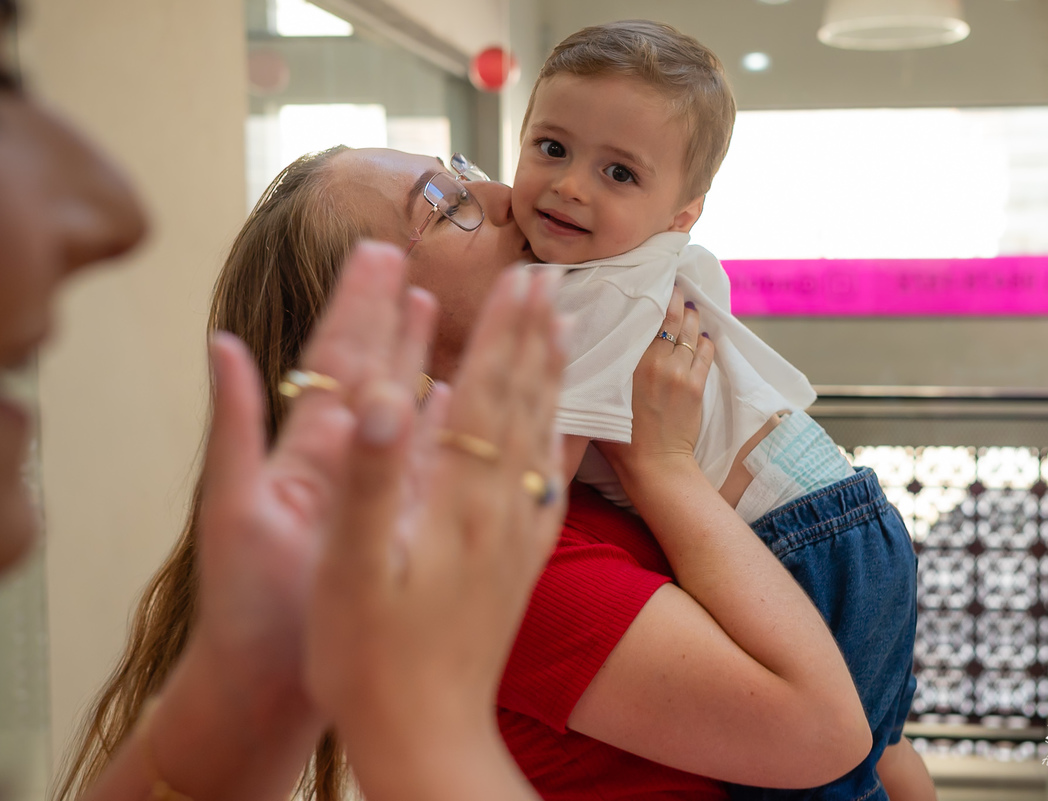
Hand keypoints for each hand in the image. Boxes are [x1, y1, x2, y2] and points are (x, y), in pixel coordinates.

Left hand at [185, 241, 424, 728]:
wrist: (267, 684)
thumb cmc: (244, 606)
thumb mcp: (232, 510)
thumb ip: (233, 425)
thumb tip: (221, 340)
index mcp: (301, 449)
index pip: (335, 358)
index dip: (358, 305)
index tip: (380, 254)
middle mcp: (337, 459)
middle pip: (370, 371)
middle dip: (389, 314)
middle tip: (410, 259)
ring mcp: (367, 489)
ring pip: (399, 410)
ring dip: (416, 358)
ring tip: (432, 309)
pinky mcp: (392, 522)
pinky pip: (422, 461)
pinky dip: (438, 426)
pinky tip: (455, 399)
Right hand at [305, 265, 566, 749]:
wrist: (427, 736)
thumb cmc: (371, 658)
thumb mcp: (354, 568)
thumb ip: (374, 479)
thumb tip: (387, 396)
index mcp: (461, 500)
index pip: (490, 393)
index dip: (504, 332)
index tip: (522, 276)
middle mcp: (504, 509)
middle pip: (527, 403)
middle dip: (536, 337)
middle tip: (551, 281)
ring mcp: (521, 536)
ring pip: (546, 435)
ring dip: (554, 377)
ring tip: (564, 333)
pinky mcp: (524, 562)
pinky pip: (553, 481)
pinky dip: (562, 438)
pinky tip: (568, 428)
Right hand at [597, 287, 714, 477]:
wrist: (654, 464)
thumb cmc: (620, 438)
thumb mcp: (599, 399)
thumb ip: (598, 370)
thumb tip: (583, 348)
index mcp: (628, 363)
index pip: (645, 317)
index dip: (652, 296)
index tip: (652, 283)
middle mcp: (655, 361)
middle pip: (672, 317)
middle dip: (675, 298)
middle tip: (674, 286)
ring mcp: (679, 372)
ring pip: (691, 331)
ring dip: (692, 316)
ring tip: (689, 306)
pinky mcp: (696, 385)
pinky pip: (705, 352)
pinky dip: (705, 340)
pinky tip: (702, 335)